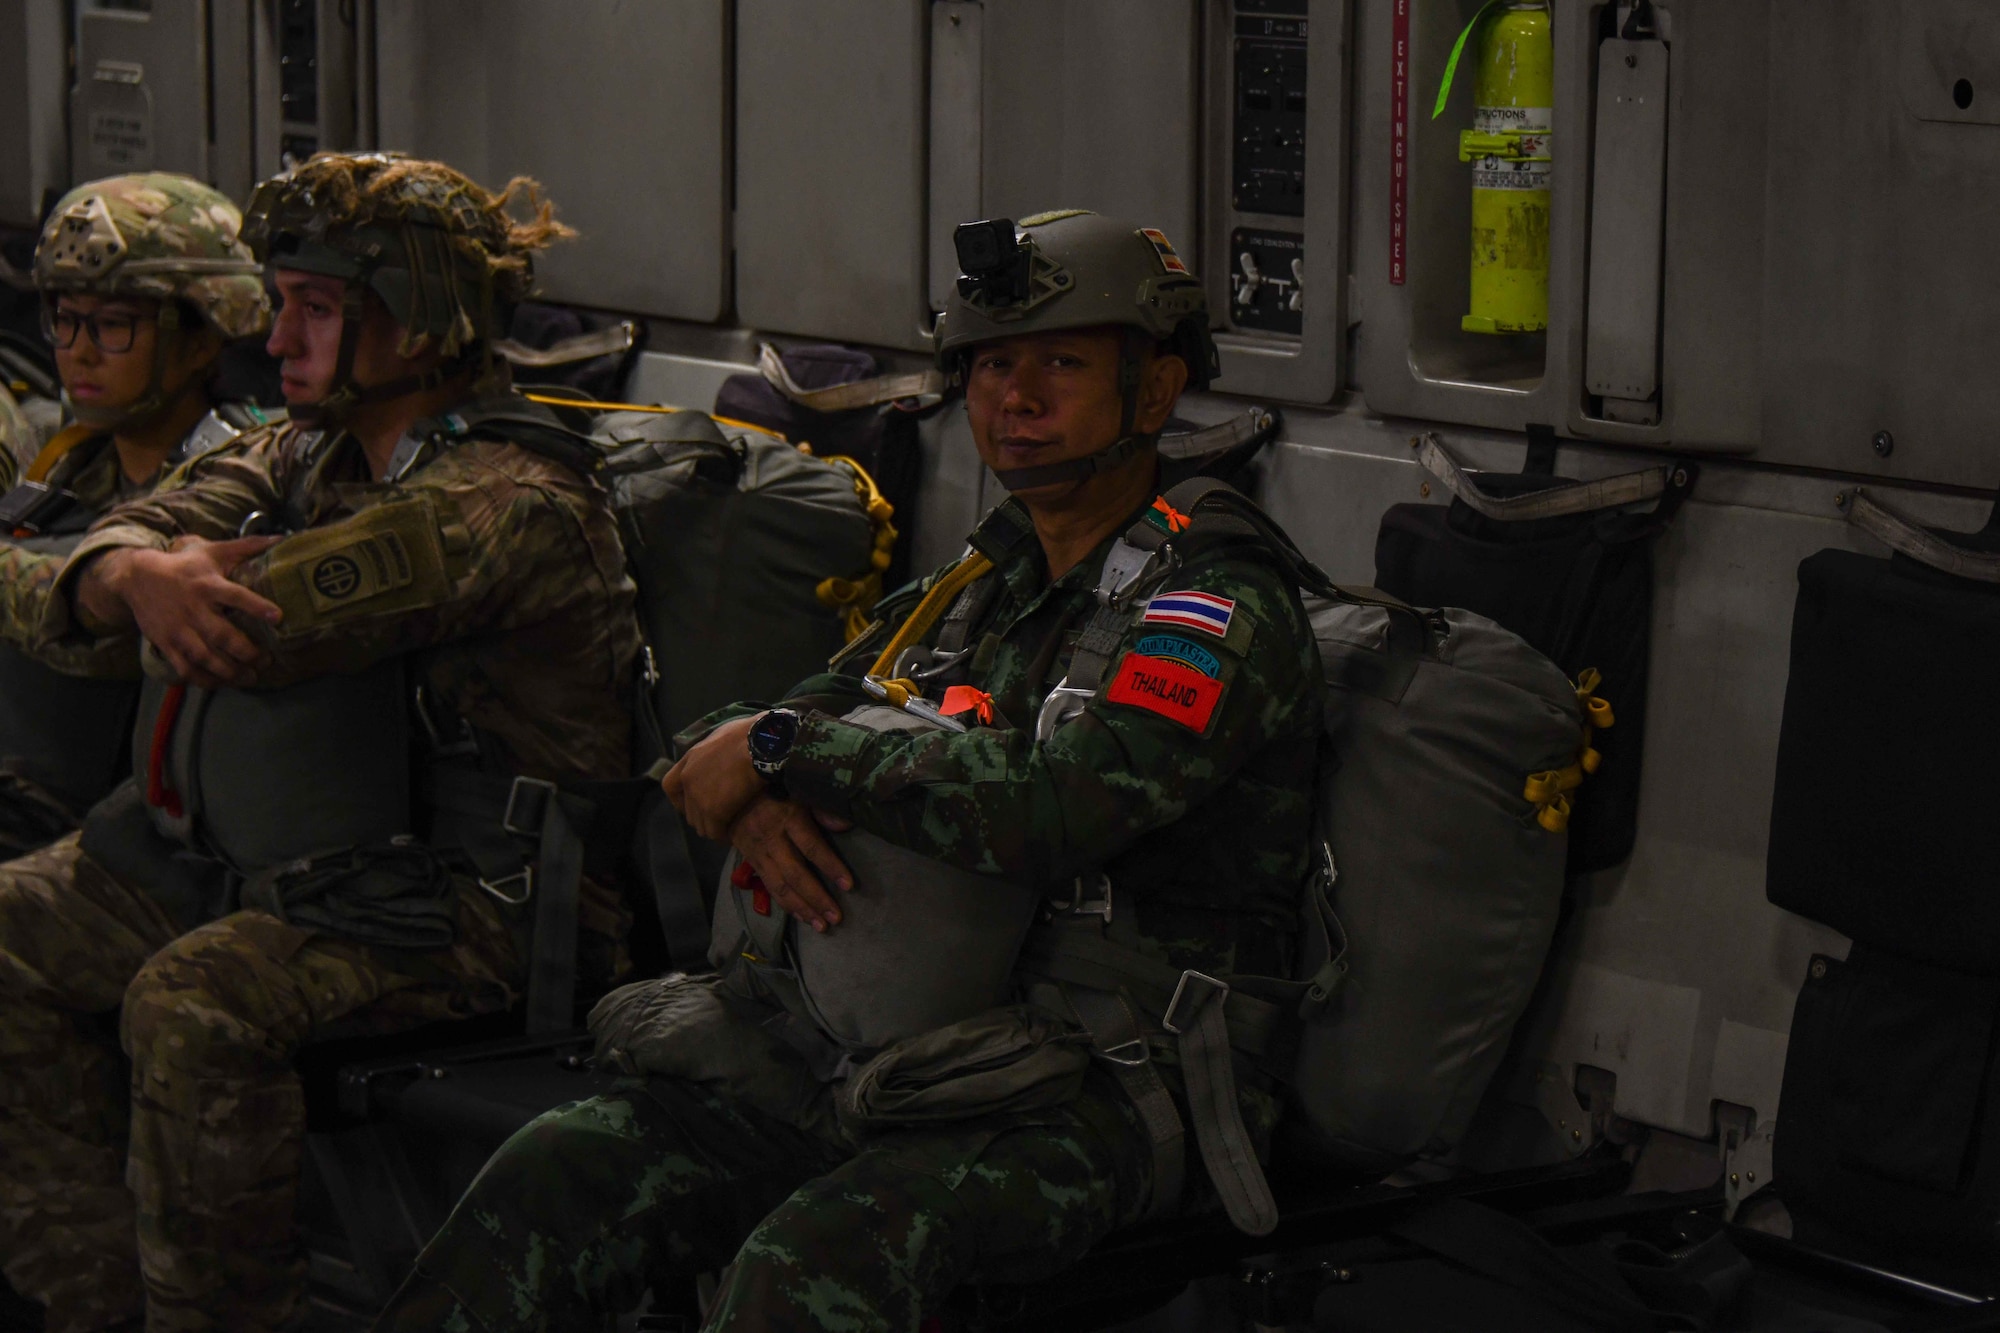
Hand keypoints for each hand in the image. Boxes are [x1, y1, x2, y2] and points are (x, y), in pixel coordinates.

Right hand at [80, 537, 281, 685]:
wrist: (136, 577)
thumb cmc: (183, 565)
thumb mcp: (213, 552)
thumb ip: (247, 546)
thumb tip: (283, 537)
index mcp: (207, 584)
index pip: (235, 595)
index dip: (256, 607)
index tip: (277, 617)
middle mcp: (193, 608)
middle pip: (222, 635)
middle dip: (247, 652)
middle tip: (266, 660)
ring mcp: (178, 629)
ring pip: (205, 657)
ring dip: (229, 671)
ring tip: (249, 677)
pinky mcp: (165, 643)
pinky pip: (185, 668)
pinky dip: (204, 679)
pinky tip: (221, 682)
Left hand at [660, 716, 764, 840]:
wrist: (761, 745)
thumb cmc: (750, 735)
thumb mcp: (724, 736)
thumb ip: (715, 751)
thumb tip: (725, 756)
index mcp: (690, 759)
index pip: (670, 786)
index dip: (680, 800)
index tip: (693, 804)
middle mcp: (689, 779)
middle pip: (688, 811)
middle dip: (703, 817)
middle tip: (720, 819)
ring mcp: (699, 797)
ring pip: (701, 825)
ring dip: (714, 828)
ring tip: (728, 828)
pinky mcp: (713, 811)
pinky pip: (715, 832)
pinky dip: (723, 836)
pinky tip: (733, 835)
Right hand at [729, 795, 853, 931]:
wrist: (728, 793)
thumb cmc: (773, 788)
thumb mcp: (797, 788)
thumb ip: (822, 807)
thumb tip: (847, 824)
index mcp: (787, 817)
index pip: (812, 846)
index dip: (830, 866)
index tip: (849, 885)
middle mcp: (772, 839)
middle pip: (795, 874)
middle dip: (817, 898)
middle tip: (836, 917)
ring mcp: (759, 853)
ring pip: (781, 886)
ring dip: (802, 908)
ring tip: (821, 926)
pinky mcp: (752, 862)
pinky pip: (770, 887)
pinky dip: (786, 904)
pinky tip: (801, 916)